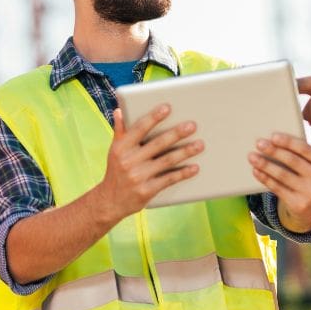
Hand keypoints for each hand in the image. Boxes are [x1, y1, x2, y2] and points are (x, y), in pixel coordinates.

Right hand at [97, 105, 203, 220]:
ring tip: (200, 144)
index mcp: (121, 147)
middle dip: (176, 133)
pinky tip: (195, 167)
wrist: (110, 201)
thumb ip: (120, 131)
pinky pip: (168, 179)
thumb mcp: (114, 150)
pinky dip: (182, 173)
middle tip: (192, 125)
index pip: (139, 128)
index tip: (167, 107)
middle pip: (158, 143)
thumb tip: (119, 111)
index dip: (154, 117)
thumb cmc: (116, 171)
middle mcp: (129, 161)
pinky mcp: (147, 191)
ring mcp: (138, 176)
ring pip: (167, 161)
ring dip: (185, 152)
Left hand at [248, 121, 310, 232]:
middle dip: (274, 151)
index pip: (306, 150)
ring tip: (252, 156)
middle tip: (259, 143)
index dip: (289, 142)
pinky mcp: (298, 205)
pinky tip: (256, 171)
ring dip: (265, 164)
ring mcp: (310, 194)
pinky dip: (265, 178)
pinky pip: (277, 188)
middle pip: (292, 161)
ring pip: (282, 175)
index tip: (273, 136)